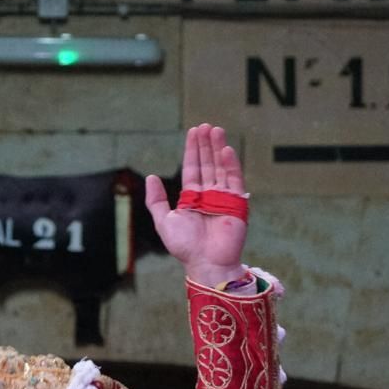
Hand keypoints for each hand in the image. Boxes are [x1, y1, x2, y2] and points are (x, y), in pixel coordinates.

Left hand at [146, 123, 247, 289]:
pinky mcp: (237, 203)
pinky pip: (234, 179)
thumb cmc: (184, 246)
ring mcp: (223, 197)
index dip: (193, 150)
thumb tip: (151, 177)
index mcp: (192, 198)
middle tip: (205, 125)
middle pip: (207, 163)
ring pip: (220, 167)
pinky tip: (225, 150)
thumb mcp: (164, 221)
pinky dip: (230, 164)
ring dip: (218, 149)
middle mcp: (209, 195)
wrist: (205, 262)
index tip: (194, 131)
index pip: (193, 168)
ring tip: (216, 130)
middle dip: (206, 144)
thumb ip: (156, 200)